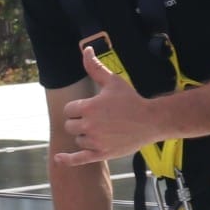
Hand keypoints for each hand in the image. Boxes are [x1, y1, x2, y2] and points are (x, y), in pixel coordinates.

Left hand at [54, 48, 153, 166]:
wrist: (151, 121)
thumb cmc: (131, 100)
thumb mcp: (113, 81)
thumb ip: (95, 67)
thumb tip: (86, 50)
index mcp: (89, 107)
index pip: (69, 110)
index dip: (77, 108)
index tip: (90, 107)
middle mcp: (89, 125)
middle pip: (70, 125)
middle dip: (79, 122)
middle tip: (96, 119)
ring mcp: (95, 141)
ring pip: (77, 139)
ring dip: (84, 135)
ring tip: (102, 130)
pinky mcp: (102, 154)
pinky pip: (79, 159)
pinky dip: (68, 159)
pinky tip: (58, 158)